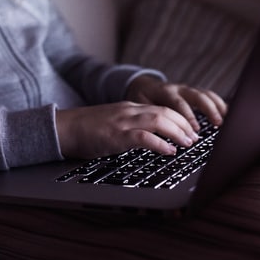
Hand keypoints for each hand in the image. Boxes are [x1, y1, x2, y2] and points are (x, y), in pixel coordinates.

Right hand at [56, 102, 199, 158]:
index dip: (180, 118)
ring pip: (159, 120)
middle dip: (184, 124)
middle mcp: (129, 111)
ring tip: (188, 143)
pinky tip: (169, 151)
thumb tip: (150, 139)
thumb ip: (131, 127)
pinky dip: (160, 144)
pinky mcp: (116, 135)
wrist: (64, 128)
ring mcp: (123, 122)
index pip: (162, 108)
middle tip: (195, 137)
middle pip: (165, 111)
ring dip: (178, 132)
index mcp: (129, 108)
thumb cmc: (86, 130)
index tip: (190, 130)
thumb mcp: (113, 123)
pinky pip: (144, 137)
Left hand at [126, 75, 227, 131]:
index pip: (178, 103)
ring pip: (206, 95)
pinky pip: (209, 96)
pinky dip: (220, 104)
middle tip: (216, 124)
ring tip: (226, 120)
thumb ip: (149, 116)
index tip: (194, 131)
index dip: (188, 117)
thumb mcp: (141, 107)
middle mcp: (178, 89)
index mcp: (164, 92)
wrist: (142, 86)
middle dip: (208, 110)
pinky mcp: (194, 93)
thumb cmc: (141, 100)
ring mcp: (188, 90)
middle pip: (197, 96)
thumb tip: (154, 134)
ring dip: (217, 107)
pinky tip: (229, 114)